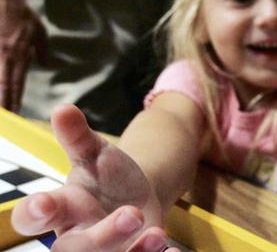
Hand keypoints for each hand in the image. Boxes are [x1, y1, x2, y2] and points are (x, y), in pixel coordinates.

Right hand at [0, 0, 46, 110]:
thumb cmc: (20, 13)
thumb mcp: (39, 30)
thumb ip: (42, 50)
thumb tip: (48, 65)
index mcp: (19, 54)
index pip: (17, 83)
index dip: (15, 100)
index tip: (15, 115)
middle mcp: (5, 57)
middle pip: (3, 85)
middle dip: (2, 104)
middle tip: (5, 122)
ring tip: (2, 115)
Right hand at [11, 104, 179, 251]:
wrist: (134, 194)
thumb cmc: (105, 175)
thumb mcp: (95, 153)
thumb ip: (78, 136)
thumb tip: (63, 108)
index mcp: (62, 208)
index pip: (32, 216)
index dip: (34, 213)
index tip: (43, 205)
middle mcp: (77, 236)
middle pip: (75, 249)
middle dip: (103, 236)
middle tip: (133, 213)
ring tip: (157, 234)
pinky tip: (174, 251)